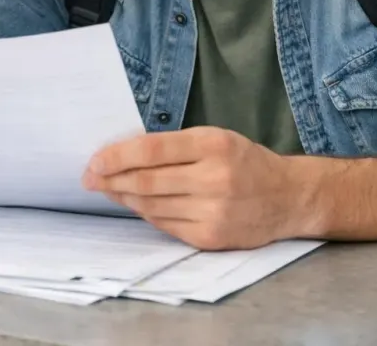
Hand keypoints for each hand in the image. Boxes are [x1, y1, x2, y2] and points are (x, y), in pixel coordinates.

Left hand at [82, 127, 299, 249]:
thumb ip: (174, 146)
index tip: (94, 160)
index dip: (117, 156)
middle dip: (110, 179)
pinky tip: (136, 204)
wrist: (287, 197)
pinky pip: (164, 224)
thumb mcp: (215, 138)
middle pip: (146, 181)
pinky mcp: (210, 237)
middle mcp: (214, 178)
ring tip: (108, 189)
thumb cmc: (244, 161)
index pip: (152, 149)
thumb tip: (122, 155)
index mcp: (214, 145)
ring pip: (151, 205)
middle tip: (89, 178)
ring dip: (123, 197)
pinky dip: (145, 213)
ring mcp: (213, 211)